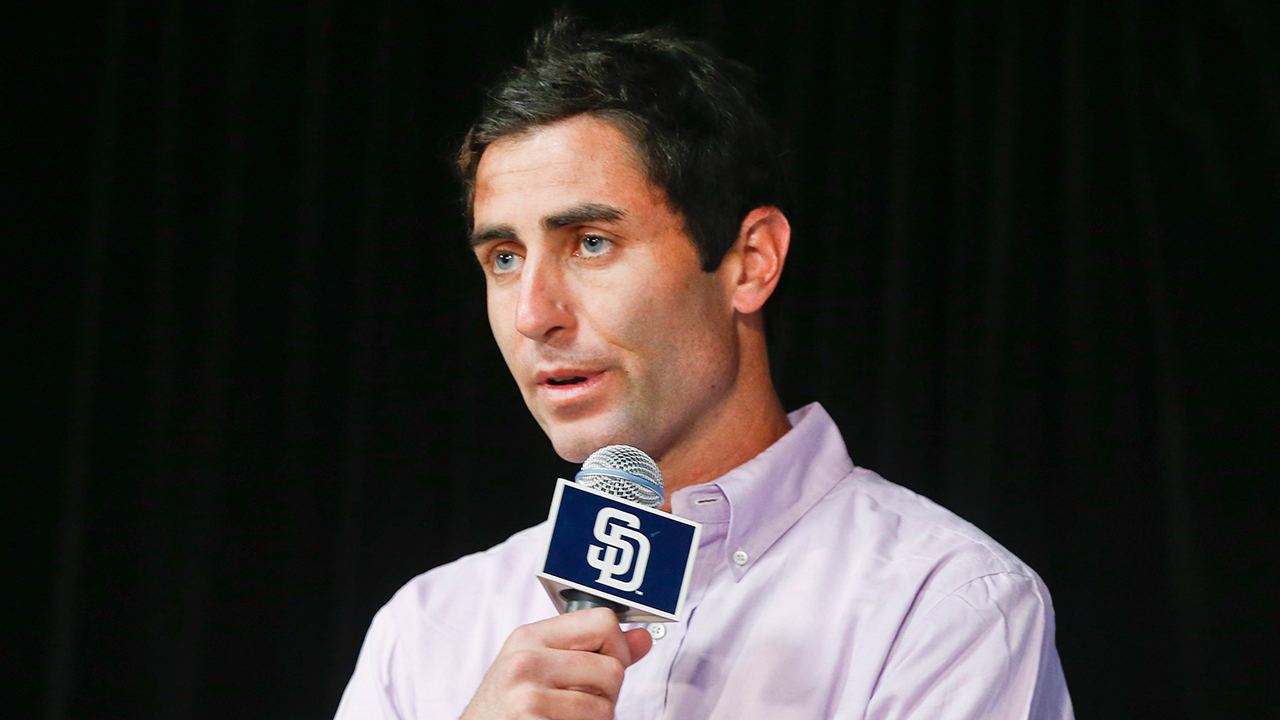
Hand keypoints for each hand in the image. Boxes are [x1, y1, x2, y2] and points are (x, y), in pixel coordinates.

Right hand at [459, 607, 653, 719]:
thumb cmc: (506, 707)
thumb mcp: (539, 668)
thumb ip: (592, 651)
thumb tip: (643, 637)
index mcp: (529, 637)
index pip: (604, 622)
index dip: (617, 648)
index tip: (605, 666)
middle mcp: (525, 662)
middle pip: (612, 669)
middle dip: (606, 694)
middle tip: (577, 704)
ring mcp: (527, 697)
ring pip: (605, 707)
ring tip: (565, 718)